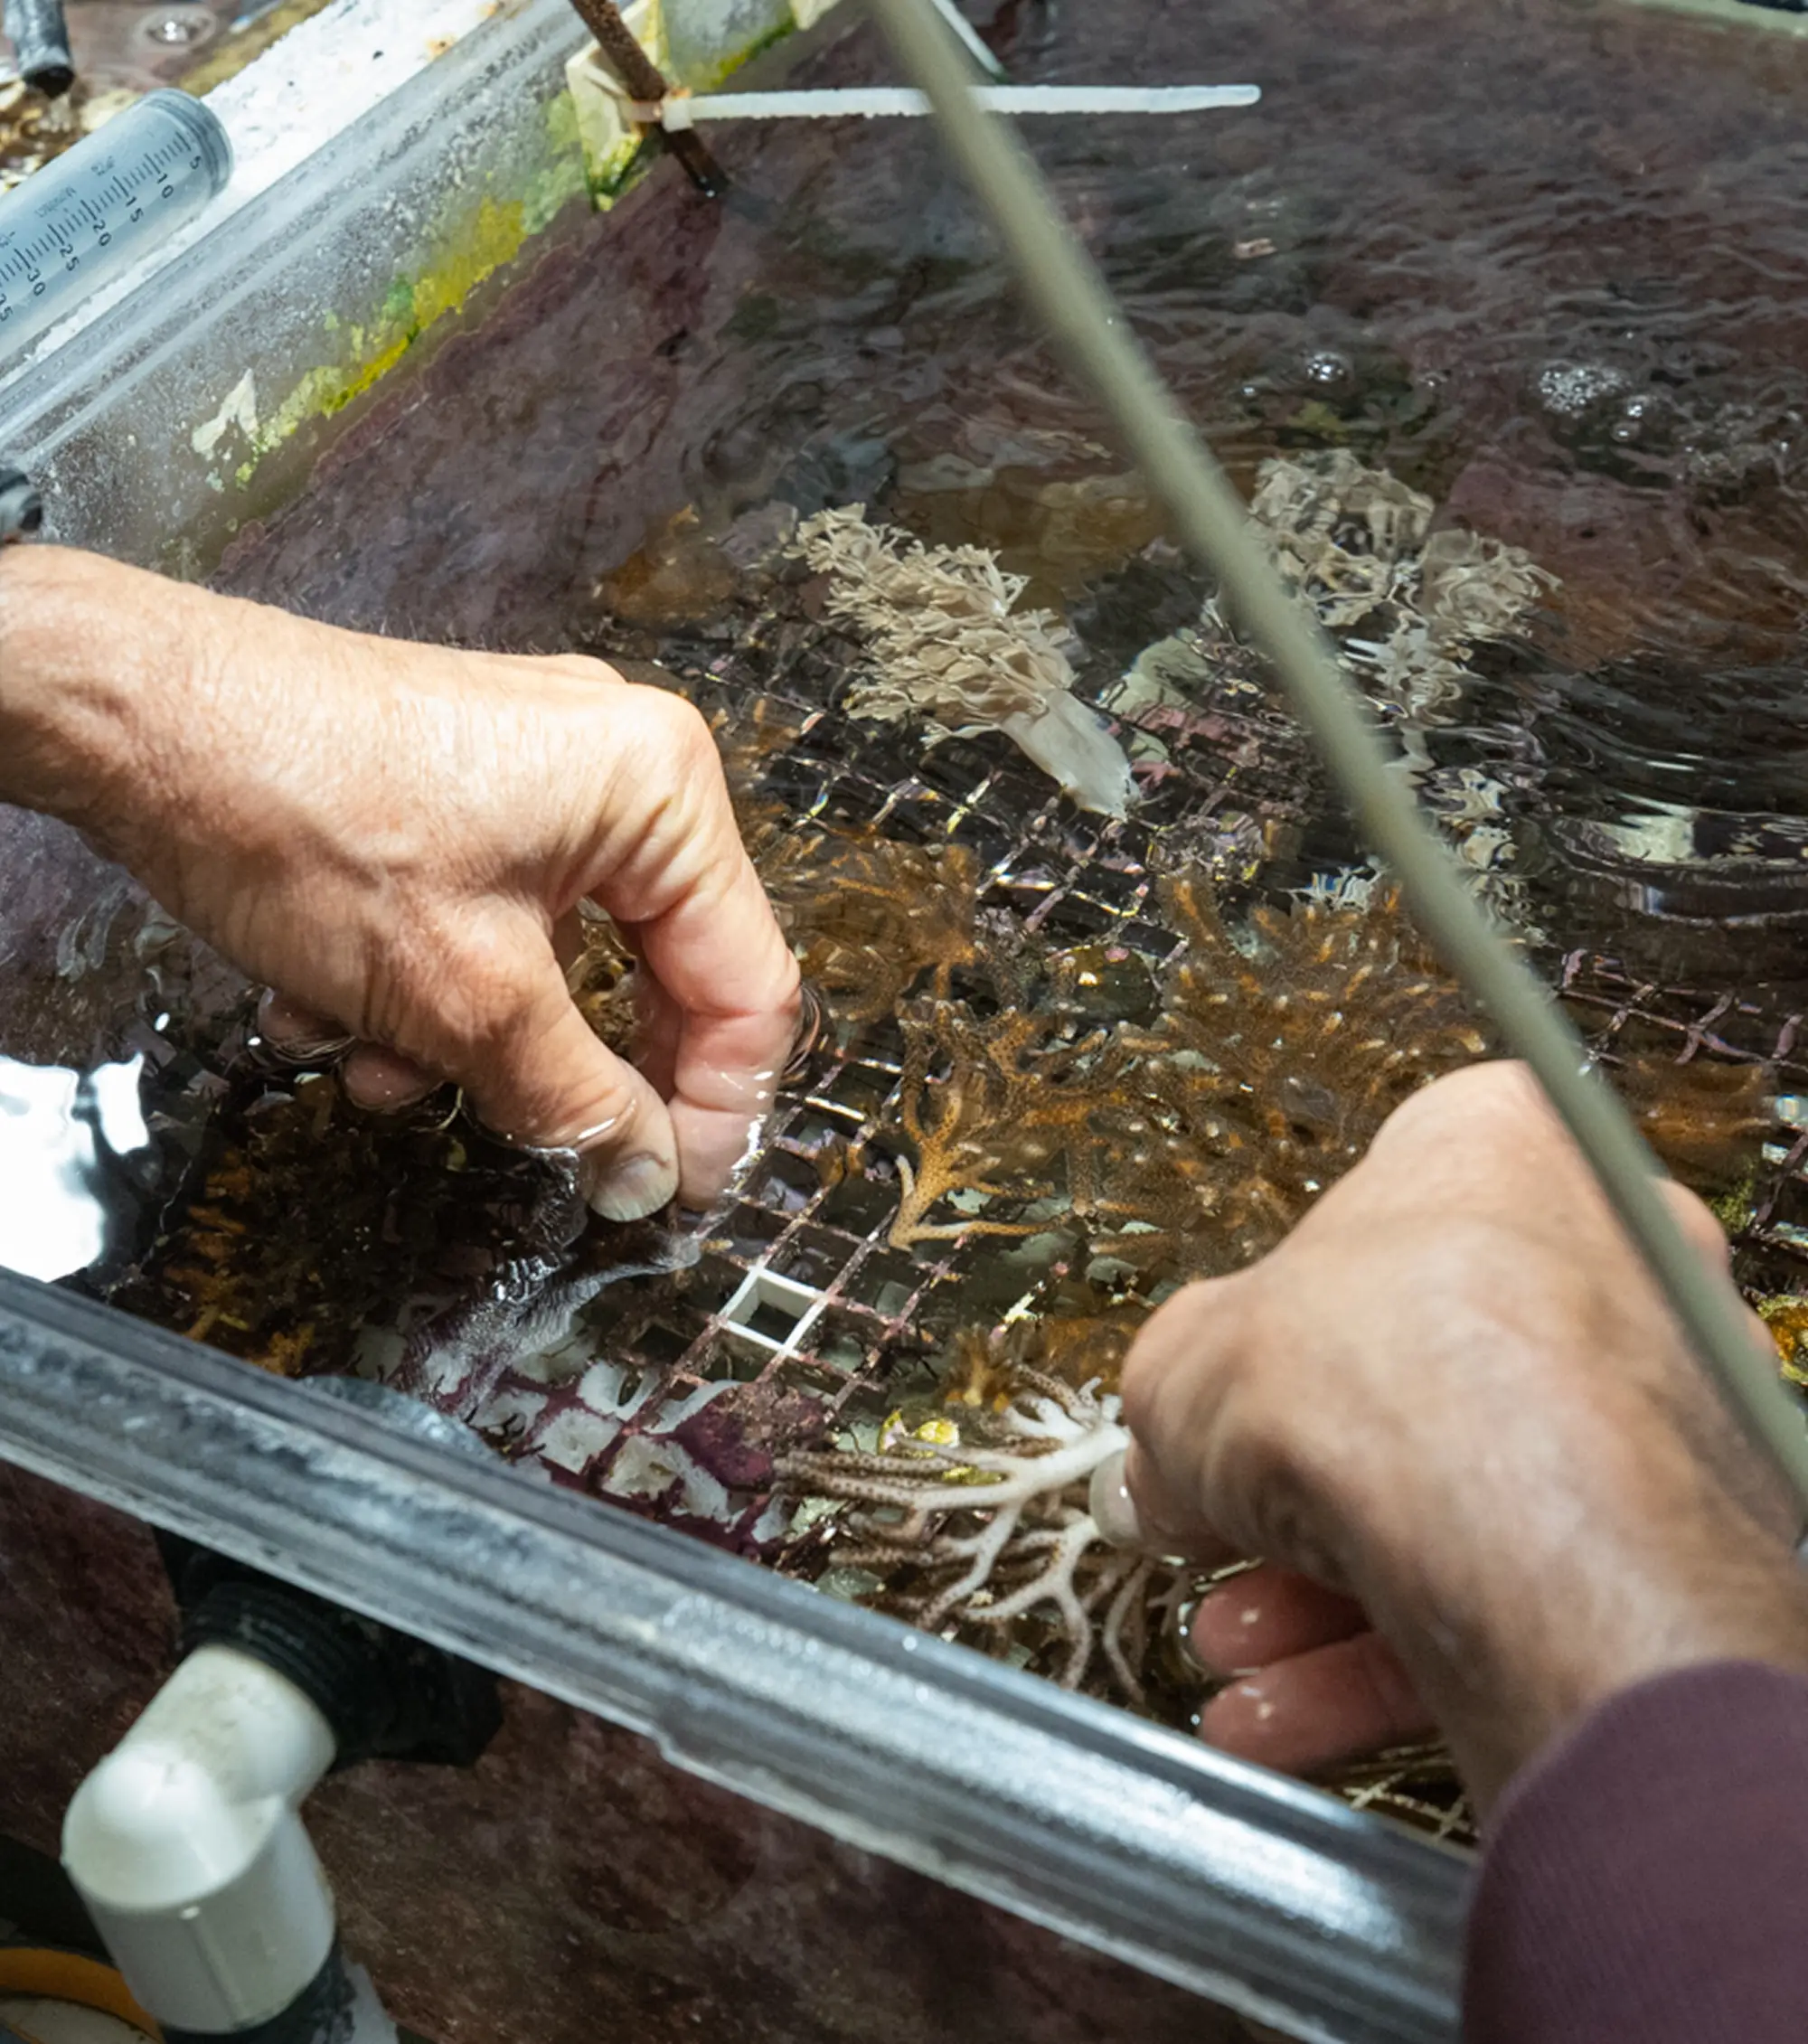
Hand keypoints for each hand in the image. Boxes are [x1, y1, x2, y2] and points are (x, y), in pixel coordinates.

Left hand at [0, 547, 799, 1219]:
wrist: (124, 712)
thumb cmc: (300, 822)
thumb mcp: (462, 1001)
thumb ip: (577, 1102)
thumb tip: (648, 1178)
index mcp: (662, 792)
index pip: (746, 984)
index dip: (719, 1108)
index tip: (673, 1195)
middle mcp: (620, 765)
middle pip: (655, 972)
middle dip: (574, 1072)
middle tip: (557, 1164)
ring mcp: (538, 768)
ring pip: (558, 957)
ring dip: (478, 1042)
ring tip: (380, 1071)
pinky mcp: (463, 783)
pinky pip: (493, 915)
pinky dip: (432, 984)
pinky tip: (334, 1012)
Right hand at [1116, 1060, 1807, 1811]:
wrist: (1520, 1510)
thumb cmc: (1386, 1367)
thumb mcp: (1188, 1362)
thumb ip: (1171, 1400)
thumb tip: (1162, 1464)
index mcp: (1496, 1149)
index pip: (1370, 1226)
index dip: (1274, 1328)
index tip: (1223, 1396)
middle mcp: (1602, 1259)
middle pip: (1413, 1385)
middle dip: (1295, 1486)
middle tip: (1219, 1533)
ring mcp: (1650, 1406)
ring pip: (1462, 1507)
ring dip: (1325, 1594)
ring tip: (1237, 1647)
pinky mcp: (1667, 1540)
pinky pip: (1514, 1596)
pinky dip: (1394, 1661)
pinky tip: (1287, 1712)